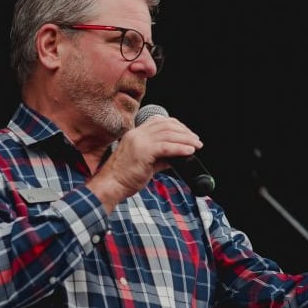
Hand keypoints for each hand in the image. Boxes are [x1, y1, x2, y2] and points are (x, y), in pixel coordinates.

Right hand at [88, 115, 202, 207]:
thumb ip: (161, 158)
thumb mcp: (145, 163)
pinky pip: (166, 147)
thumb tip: (177, 157)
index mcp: (136, 134)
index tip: (187, 134)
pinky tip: (189, 152)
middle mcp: (137, 134)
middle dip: (185, 132)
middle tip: (196, 141)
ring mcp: (139, 141)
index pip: (159, 121)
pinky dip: (180, 148)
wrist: (110, 185)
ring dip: (186, 140)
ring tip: (196, 146)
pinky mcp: (143, 152)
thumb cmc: (124, 177)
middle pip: (166, 125)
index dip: (177, 125)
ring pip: (168, 134)